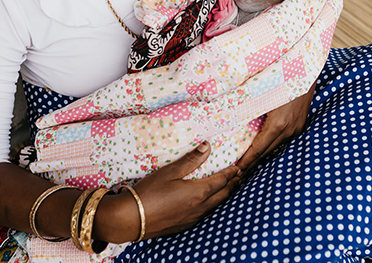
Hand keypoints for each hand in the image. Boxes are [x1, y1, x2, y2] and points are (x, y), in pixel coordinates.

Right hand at [95, 141, 240, 242]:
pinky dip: (213, 205)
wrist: (132, 219)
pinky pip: (206, 214)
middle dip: (233, 185)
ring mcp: (193, 219)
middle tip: (240, 176)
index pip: (221, 181)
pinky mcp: (185, 225)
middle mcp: (200, 208)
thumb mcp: (170, 171)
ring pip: (215, 206)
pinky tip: (209, 203)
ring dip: (224, 196)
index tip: (239, 167)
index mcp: (198, 192)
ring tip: (229, 188)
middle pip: (223, 195)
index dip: (231, 173)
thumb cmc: (150, 192)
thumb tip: (207, 146)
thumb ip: (191, 159)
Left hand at [236, 80, 316, 175]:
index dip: (247, 161)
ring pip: (276, 145)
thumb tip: (230, 113)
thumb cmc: (282, 77)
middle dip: (252, 162)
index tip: (236, 169)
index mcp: (278, 124)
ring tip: (248, 161)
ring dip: (262, 153)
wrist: (307, 70)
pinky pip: (283, 138)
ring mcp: (296, 128)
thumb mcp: (262, 92)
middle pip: (267, 151)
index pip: (259, 149)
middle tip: (238, 170)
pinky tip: (263, 145)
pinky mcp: (300, 124)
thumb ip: (248, 106)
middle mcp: (289, 129)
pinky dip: (272, 144)